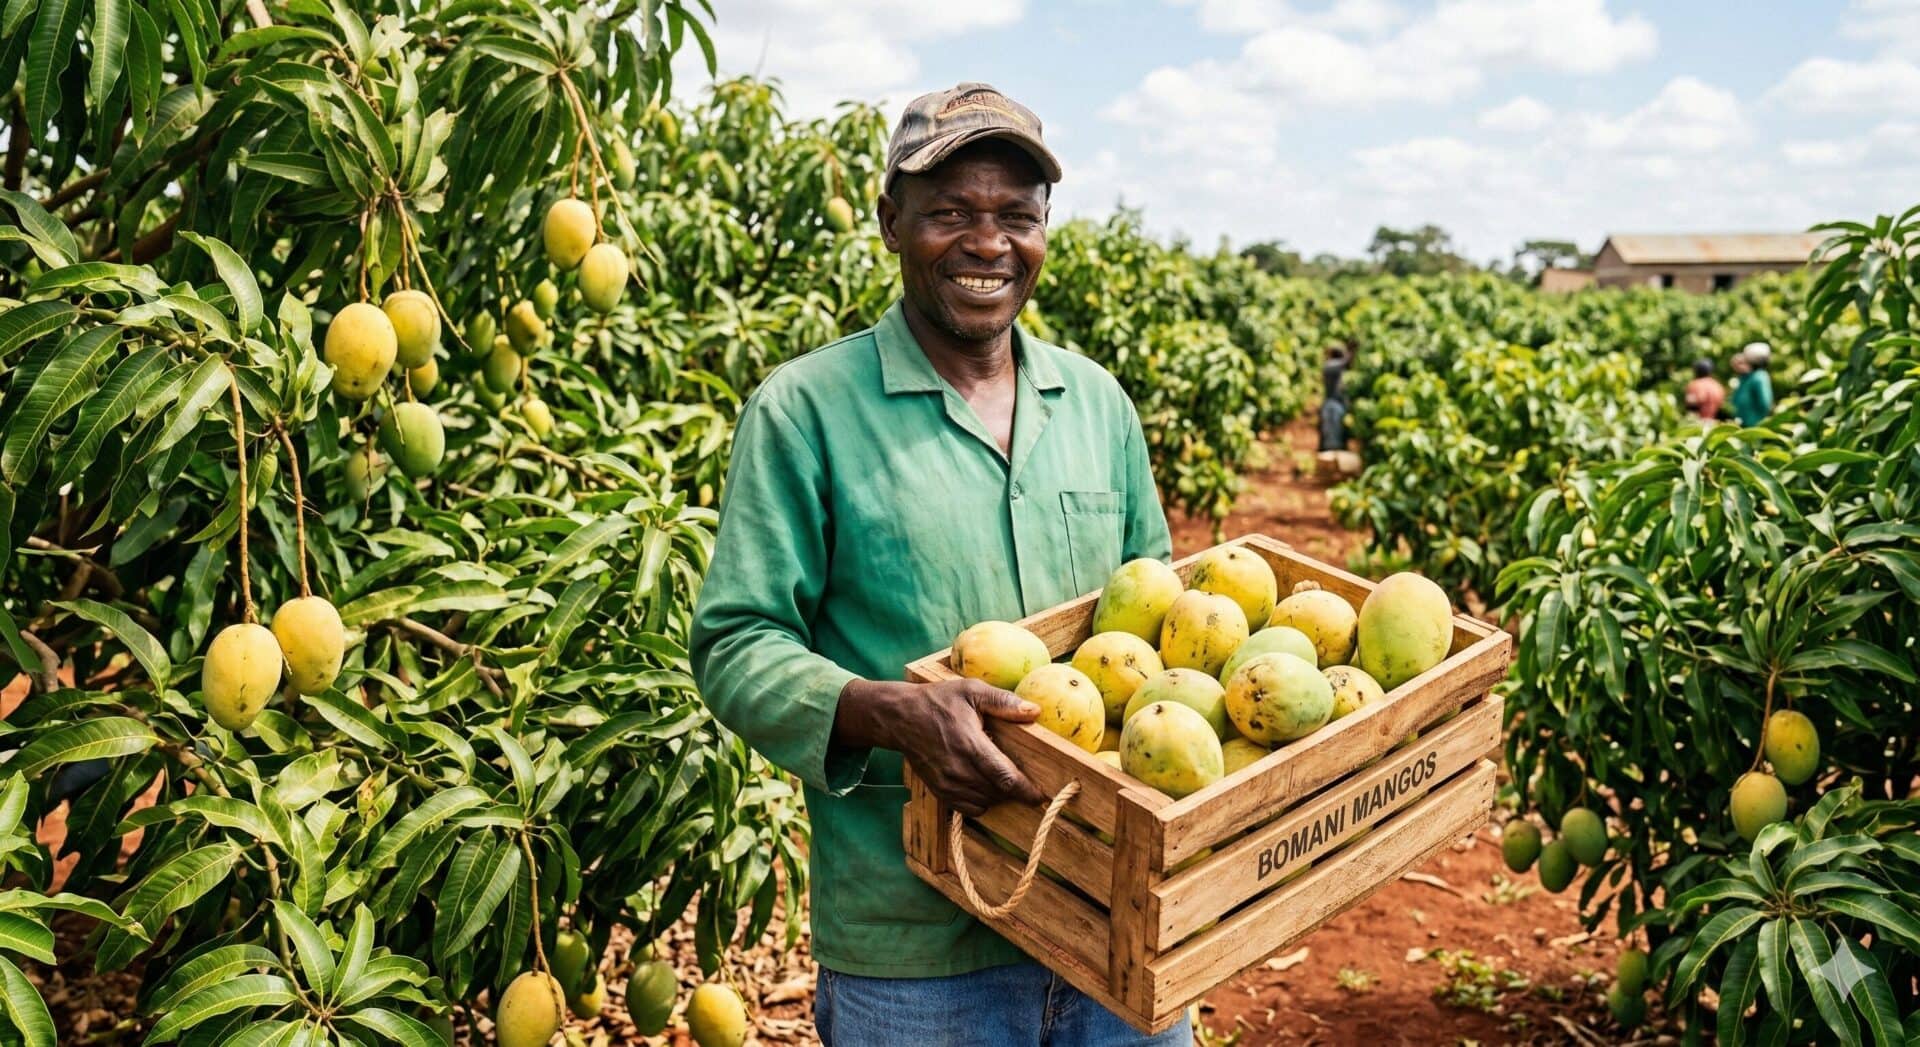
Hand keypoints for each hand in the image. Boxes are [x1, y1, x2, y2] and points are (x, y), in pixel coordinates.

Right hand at [834, 678, 1047, 815]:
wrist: (900, 718)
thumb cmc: (938, 701)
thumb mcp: (971, 691)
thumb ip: (1004, 702)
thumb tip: (1034, 711)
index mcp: (970, 745)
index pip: (1005, 777)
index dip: (1026, 790)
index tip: (1041, 794)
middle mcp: (958, 769)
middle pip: (998, 793)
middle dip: (1015, 790)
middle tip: (1024, 779)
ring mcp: (947, 783)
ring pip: (985, 803)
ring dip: (998, 795)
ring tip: (1000, 776)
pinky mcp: (939, 791)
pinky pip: (969, 808)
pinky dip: (981, 802)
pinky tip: (983, 784)